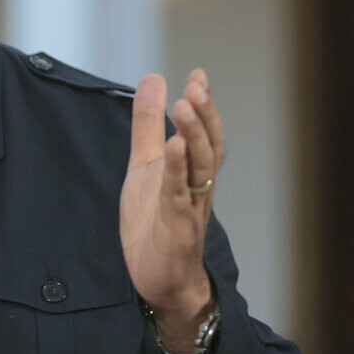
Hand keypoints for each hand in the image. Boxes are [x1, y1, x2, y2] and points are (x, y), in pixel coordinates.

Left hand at [119, 69, 223, 353]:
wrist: (157, 279)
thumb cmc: (154, 222)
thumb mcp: (144, 164)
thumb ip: (148, 124)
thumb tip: (153, 79)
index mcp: (192, 170)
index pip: (203, 133)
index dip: (204, 105)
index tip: (198, 75)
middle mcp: (198, 186)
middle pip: (209, 146)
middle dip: (204, 115)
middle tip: (196, 85)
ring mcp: (191, 206)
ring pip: (200, 167)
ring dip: (193, 135)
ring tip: (184, 106)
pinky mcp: (178, 227)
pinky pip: (180, 195)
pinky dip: (177, 170)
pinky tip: (172, 147)